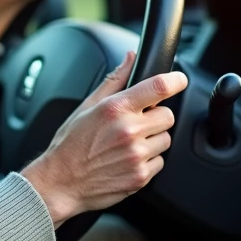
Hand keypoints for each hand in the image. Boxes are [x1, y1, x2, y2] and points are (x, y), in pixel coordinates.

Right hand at [20, 51, 185, 225]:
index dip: (175, 81)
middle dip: (155, 117)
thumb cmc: (71, 144)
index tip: (179, 81)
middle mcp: (128, 131)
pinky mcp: (141, 176)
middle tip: (135, 124)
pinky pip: (160, 162)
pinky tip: (127, 160)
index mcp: (115, 109)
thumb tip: (130, 58)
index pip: (158, 87)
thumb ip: (114, 80)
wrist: (61, 182)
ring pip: (166, 140)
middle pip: (167, 116)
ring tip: (127, 144)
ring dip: (152, 140)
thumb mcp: (87, 106)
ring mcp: (136, 156)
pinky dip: (148, 161)